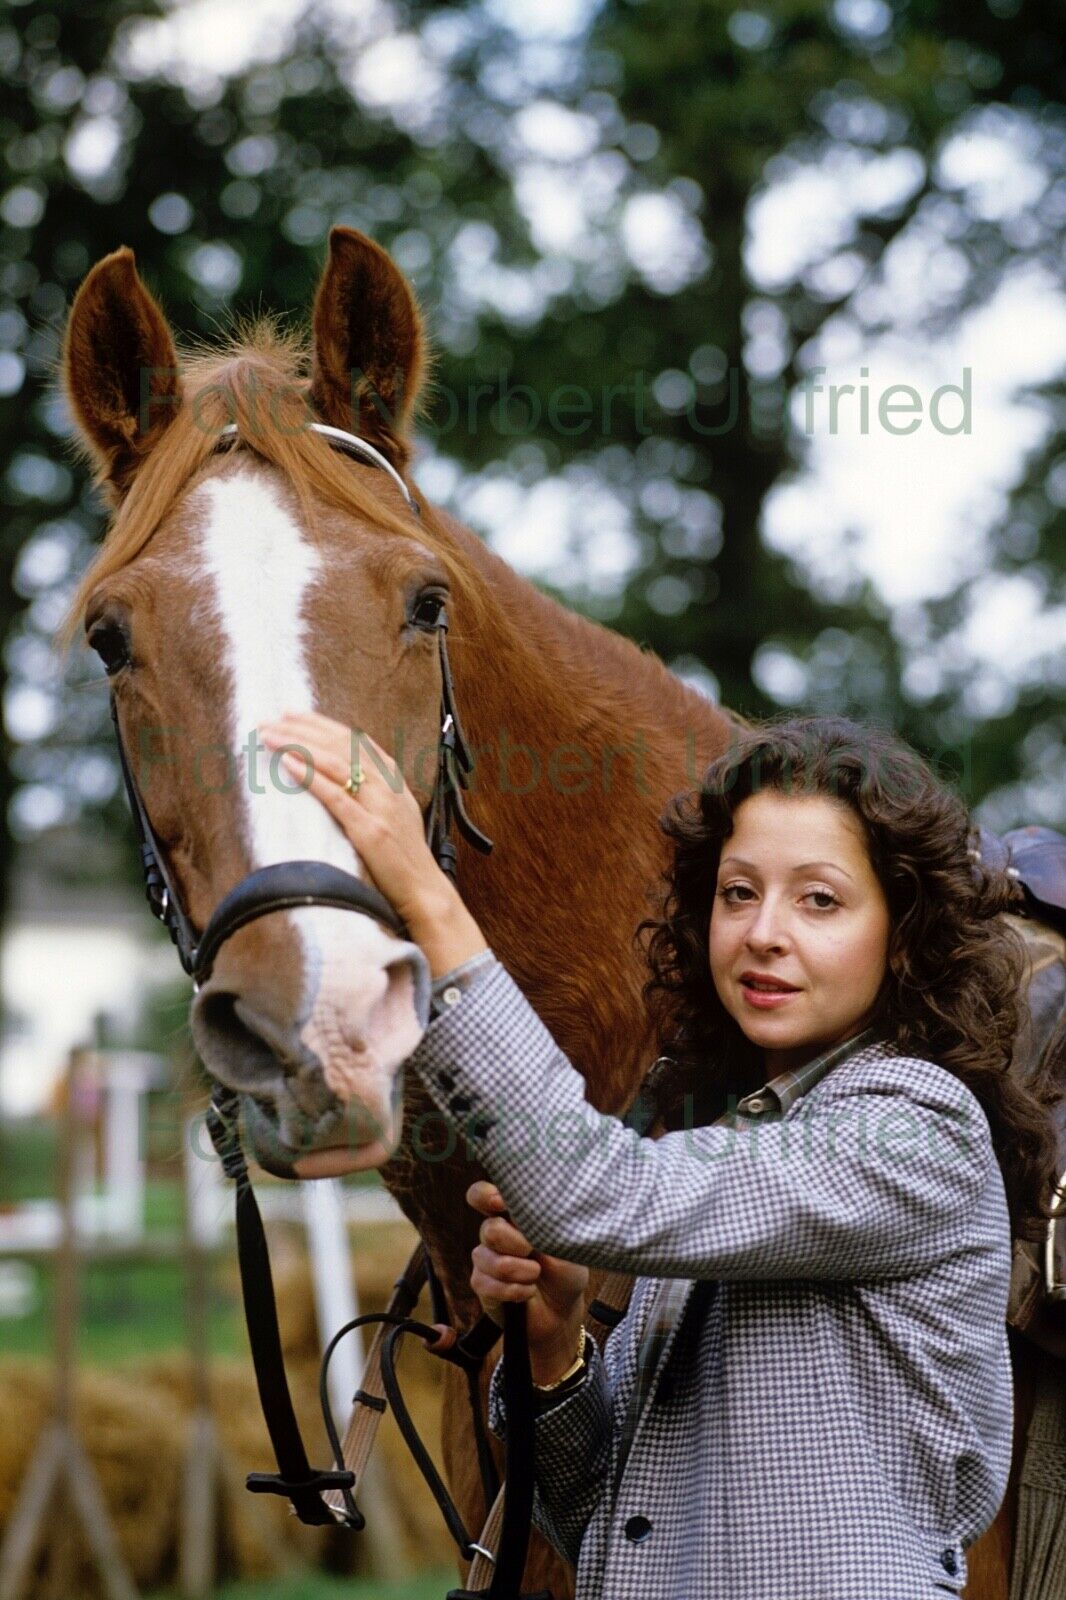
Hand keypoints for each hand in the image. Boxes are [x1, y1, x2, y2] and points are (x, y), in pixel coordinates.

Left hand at [258, 711, 452, 928]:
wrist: (423, 890)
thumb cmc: (402, 856)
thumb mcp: (393, 812)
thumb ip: (372, 790)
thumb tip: (338, 775)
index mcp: (392, 778)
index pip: (353, 739)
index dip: (321, 724)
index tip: (292, 715)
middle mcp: (387, 786)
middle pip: (341, 745)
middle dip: (303, 729)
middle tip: (272, 720)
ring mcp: (380, 806)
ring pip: (336, 763)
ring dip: (300, 746)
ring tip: (271, 737)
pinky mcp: (371, 831)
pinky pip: (336, 797)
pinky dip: (311, 777)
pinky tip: (288, 764)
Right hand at [466, 1180, 587, 1383]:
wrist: (562, 1313)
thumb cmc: (566, 1272)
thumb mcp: (565, 1245)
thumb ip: (545, 1226)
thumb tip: (530, 1213)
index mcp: (513, 1215)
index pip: (483, 1195)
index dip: (486, 1195)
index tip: (501, 1203)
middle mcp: (496, 1233)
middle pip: (489, 1229)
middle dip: (516, 1243)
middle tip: (533, 1251)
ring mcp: (486, 1259)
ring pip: (486, 1258)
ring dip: (518, 1270)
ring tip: (536, 1275)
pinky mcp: (481, 1284)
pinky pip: (485, 1283)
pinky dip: (512, 1290)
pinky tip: (527, 1292)